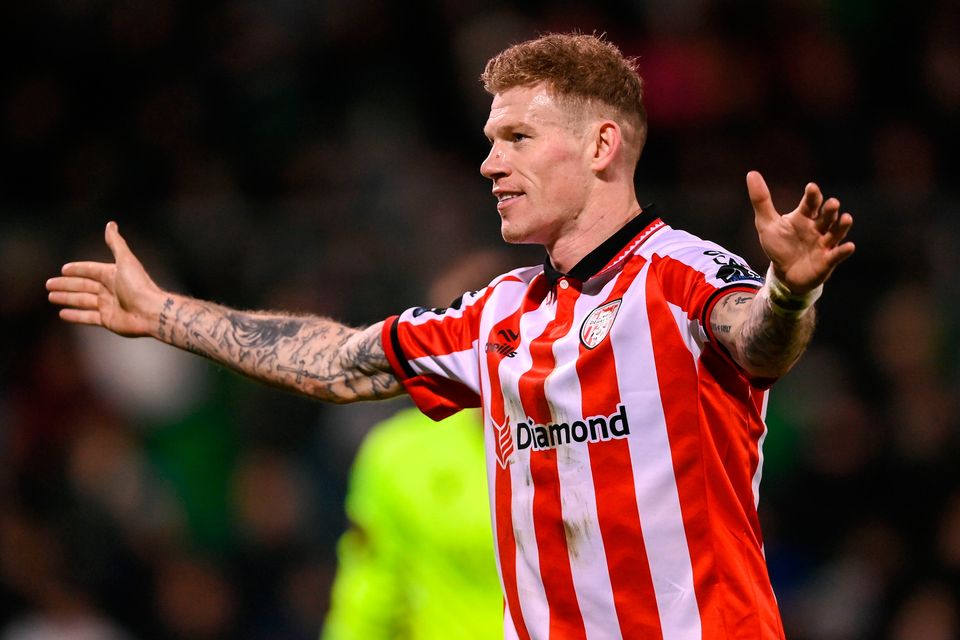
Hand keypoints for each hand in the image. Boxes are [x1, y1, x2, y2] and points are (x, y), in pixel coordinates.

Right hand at [46, 221, 165, 336]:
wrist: (150, 312)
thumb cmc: (138, 285)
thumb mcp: (125, 261)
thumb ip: (116, 243)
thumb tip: (111, 224)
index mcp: (112, 275)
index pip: (90, 270)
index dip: (77, 269)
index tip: (63, 269)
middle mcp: (109, 289)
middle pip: (82, 285)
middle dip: (66, 285)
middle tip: (49, 284)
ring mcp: (108, 305)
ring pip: (82, 300)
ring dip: (66, 298)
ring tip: (51, 297)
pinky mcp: (107, 320)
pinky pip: (87, 317)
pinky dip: (74, 315)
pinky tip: (62, 314)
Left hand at [747, 171, 854, 293]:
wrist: (784, 274)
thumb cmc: (779, 246)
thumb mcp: (766, 224)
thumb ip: (761, 200)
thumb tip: (751, 173)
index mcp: (804, 216)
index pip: (811, 203)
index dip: (813, 195)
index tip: (811, 188)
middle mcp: (818, 227)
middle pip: (827, 216)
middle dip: (830, 209)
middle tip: (832, 203)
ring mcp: (824, 244)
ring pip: (836, 232)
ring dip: (842, 226)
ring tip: (846, 218)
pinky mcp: (827, 260)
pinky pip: (837, 255)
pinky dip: (843, 251)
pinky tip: (849, 246)